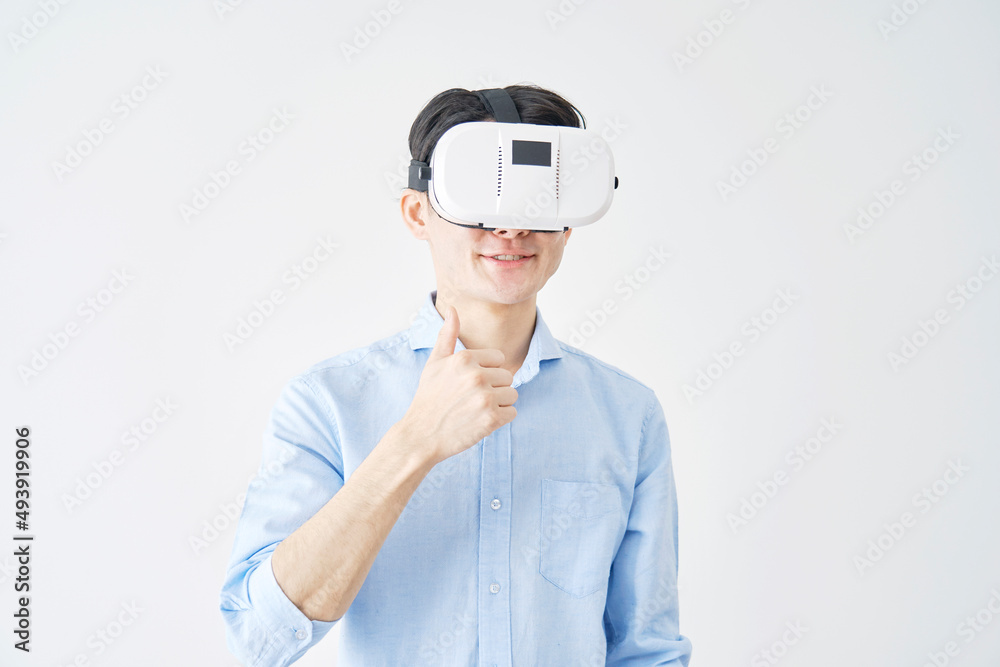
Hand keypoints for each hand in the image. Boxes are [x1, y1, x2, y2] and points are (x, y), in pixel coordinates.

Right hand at [399, 304, 516, 464]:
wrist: (421, 435)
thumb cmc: (429, 398)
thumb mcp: (435, 363)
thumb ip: (447, 335)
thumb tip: (453, 308)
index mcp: (465, 358)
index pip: (499, 359)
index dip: (487, 372)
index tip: (470, 384)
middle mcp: (476, 375)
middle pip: (508, 377)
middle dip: (494, 389)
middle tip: (471, 400)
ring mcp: (484, 398)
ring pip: (512, 395)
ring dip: (499, 405)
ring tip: (476, 410)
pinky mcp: (491, 419)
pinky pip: (512, 413)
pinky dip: (499, 419)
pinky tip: (480, 421)